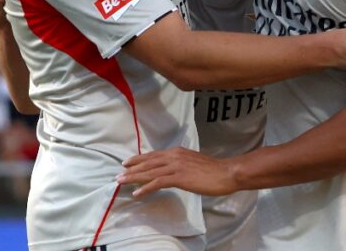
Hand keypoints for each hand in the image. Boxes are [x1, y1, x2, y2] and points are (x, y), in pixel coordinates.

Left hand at [118, 147, 237, 197]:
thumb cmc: (213, 170)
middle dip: (132, 168)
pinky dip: (145, 187)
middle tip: (119, 174)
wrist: (226, 172)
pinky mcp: (179, 177)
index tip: (127, 163)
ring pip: (149, 171)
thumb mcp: (194, 162)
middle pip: (148, 162)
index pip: (154, 155)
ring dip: (134, 177)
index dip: (139, 159)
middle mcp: (174, 156)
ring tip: (121, 182)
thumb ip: (182, 164)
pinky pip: (157, 182)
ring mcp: (176, 166)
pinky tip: (137, 192)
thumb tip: (173, 170)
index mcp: (177, 152)